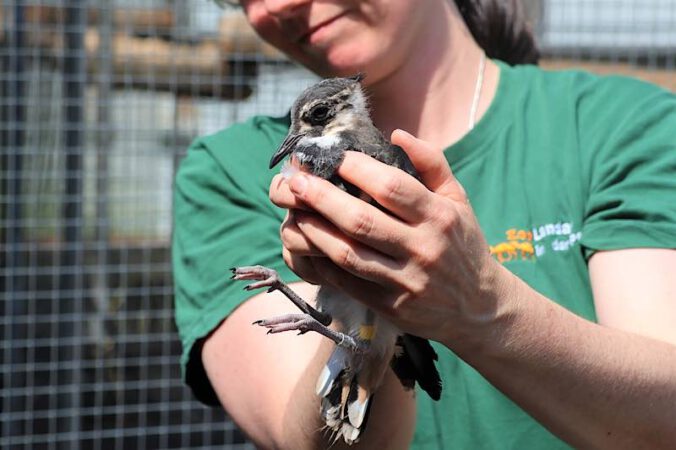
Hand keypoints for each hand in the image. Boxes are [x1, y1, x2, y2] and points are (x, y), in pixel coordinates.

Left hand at [269, 130, 509, 347]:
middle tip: (295, 181)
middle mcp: (423, 248)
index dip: (356, 169)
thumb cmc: (463, 244)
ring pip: (348, 254)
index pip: (391, 188)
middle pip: (361, 220)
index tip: (332, 157)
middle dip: (321, 198)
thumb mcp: (458, 200)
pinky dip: (321, 262)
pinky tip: (306, 244)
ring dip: (313, 231)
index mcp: (439, 216)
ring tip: (292, 212)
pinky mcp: (391, 306)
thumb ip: (431, 163)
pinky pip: (347, 281)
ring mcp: (405, 281)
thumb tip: (397, 134)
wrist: (480, 308)